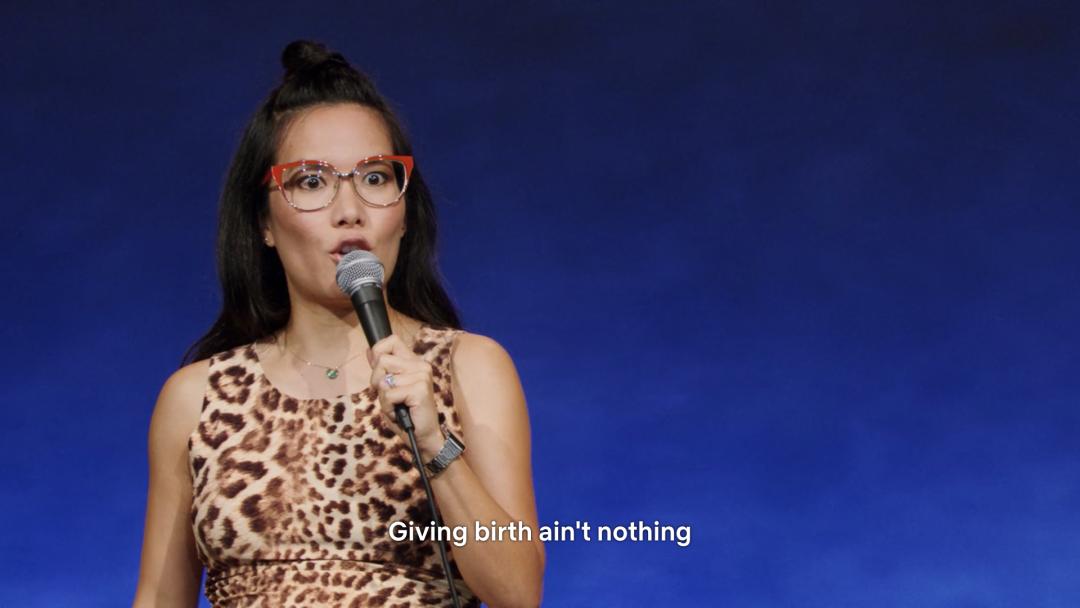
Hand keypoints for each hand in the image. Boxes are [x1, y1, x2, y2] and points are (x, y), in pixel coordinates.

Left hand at [367, 334, 443, 458]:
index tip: (381, 371)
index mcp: (414, 362)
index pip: (391, 340)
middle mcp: (420, 365)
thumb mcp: (389, 389)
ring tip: (396, 406)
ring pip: (383, 379)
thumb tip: (368, 350)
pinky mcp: (420, 389)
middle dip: (376, 381)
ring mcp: (422, 376)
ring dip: (384, 398)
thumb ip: (381, 369)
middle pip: (382, 360)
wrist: (423, 436)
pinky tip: (399, 412)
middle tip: (389, 396)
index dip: (378, 352)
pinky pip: (389, 394)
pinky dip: (388, 407)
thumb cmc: (406, 414)